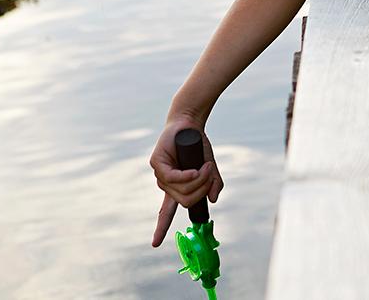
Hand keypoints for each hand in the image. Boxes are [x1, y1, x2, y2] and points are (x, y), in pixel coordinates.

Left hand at [150, 121, 222, 246]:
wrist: (190, 125)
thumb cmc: (198, 147)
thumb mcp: (209, 168)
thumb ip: (213, 184)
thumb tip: (212, 200)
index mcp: (175, 188)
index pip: (165, 212)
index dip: (161, 228)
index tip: (155, 243)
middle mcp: (166, 184)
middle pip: (184, 201)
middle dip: (201, 190)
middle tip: (209, 174)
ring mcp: (160, 174)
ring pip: (181, 190)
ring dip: (199, 180)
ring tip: (206, 166)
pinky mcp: (157, 163)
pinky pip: (173, 178)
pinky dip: (188, 175)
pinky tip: (196, 168)